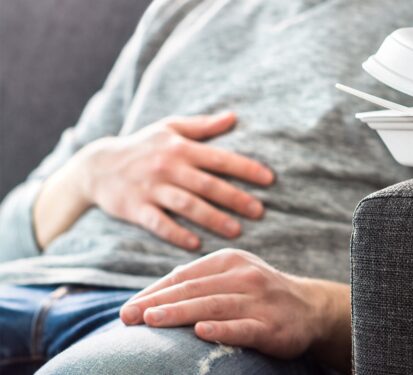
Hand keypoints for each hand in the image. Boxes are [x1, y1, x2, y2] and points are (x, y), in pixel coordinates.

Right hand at [36, 112, 273, 249]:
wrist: (96, 166)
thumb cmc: (142, 146)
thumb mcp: (169, 129)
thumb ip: (203, 126)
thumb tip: (234, 117)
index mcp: (180, 148)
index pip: (220, 158)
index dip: (245, 169)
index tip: (269, 180)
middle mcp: (168, 167)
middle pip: (208, 184)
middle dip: (236, 198)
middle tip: (260, 211)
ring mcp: (152, 189)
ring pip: (187, 205)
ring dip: (213, 218)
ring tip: (236, 230)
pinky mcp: (136, 208)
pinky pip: (159, 224)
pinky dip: (177, 234)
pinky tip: (197, 244)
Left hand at [119, 249, 351, 370]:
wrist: (310, 308)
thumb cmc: (259, 295)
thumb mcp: (232, 277)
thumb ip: (200, 282)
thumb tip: (156, 292)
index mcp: (229, 261)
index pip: (184, 277)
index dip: (153, 292)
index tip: (127, 310)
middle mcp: (244, 276)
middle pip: (194, 289)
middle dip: (157, 303)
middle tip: (128, 317)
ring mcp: (260, 301)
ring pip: (214, 306)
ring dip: (180, 313)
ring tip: (151, 320)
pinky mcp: (272, 326)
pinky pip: (244, 327)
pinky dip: (222, 329)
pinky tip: (200, 332)